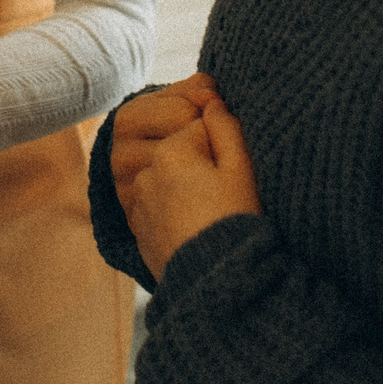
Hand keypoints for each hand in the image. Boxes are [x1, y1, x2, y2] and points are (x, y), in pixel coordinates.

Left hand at [110, 74, 257, 280]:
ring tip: (213, 216)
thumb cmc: (236, 221)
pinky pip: (161, 210)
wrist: (216, 281)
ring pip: (172, 183)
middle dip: (204, 168)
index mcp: (171, 151)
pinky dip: (177, 213)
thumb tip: (211, 102)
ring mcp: (140, 204)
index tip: (238, 175)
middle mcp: (147, 173)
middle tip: (227, 197)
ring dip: (189, 190)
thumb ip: (226, 127)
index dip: (227, 150)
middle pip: (185, 156)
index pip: (203, 131)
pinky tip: (196, 230)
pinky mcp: (140, 231)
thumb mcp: (242, 169)